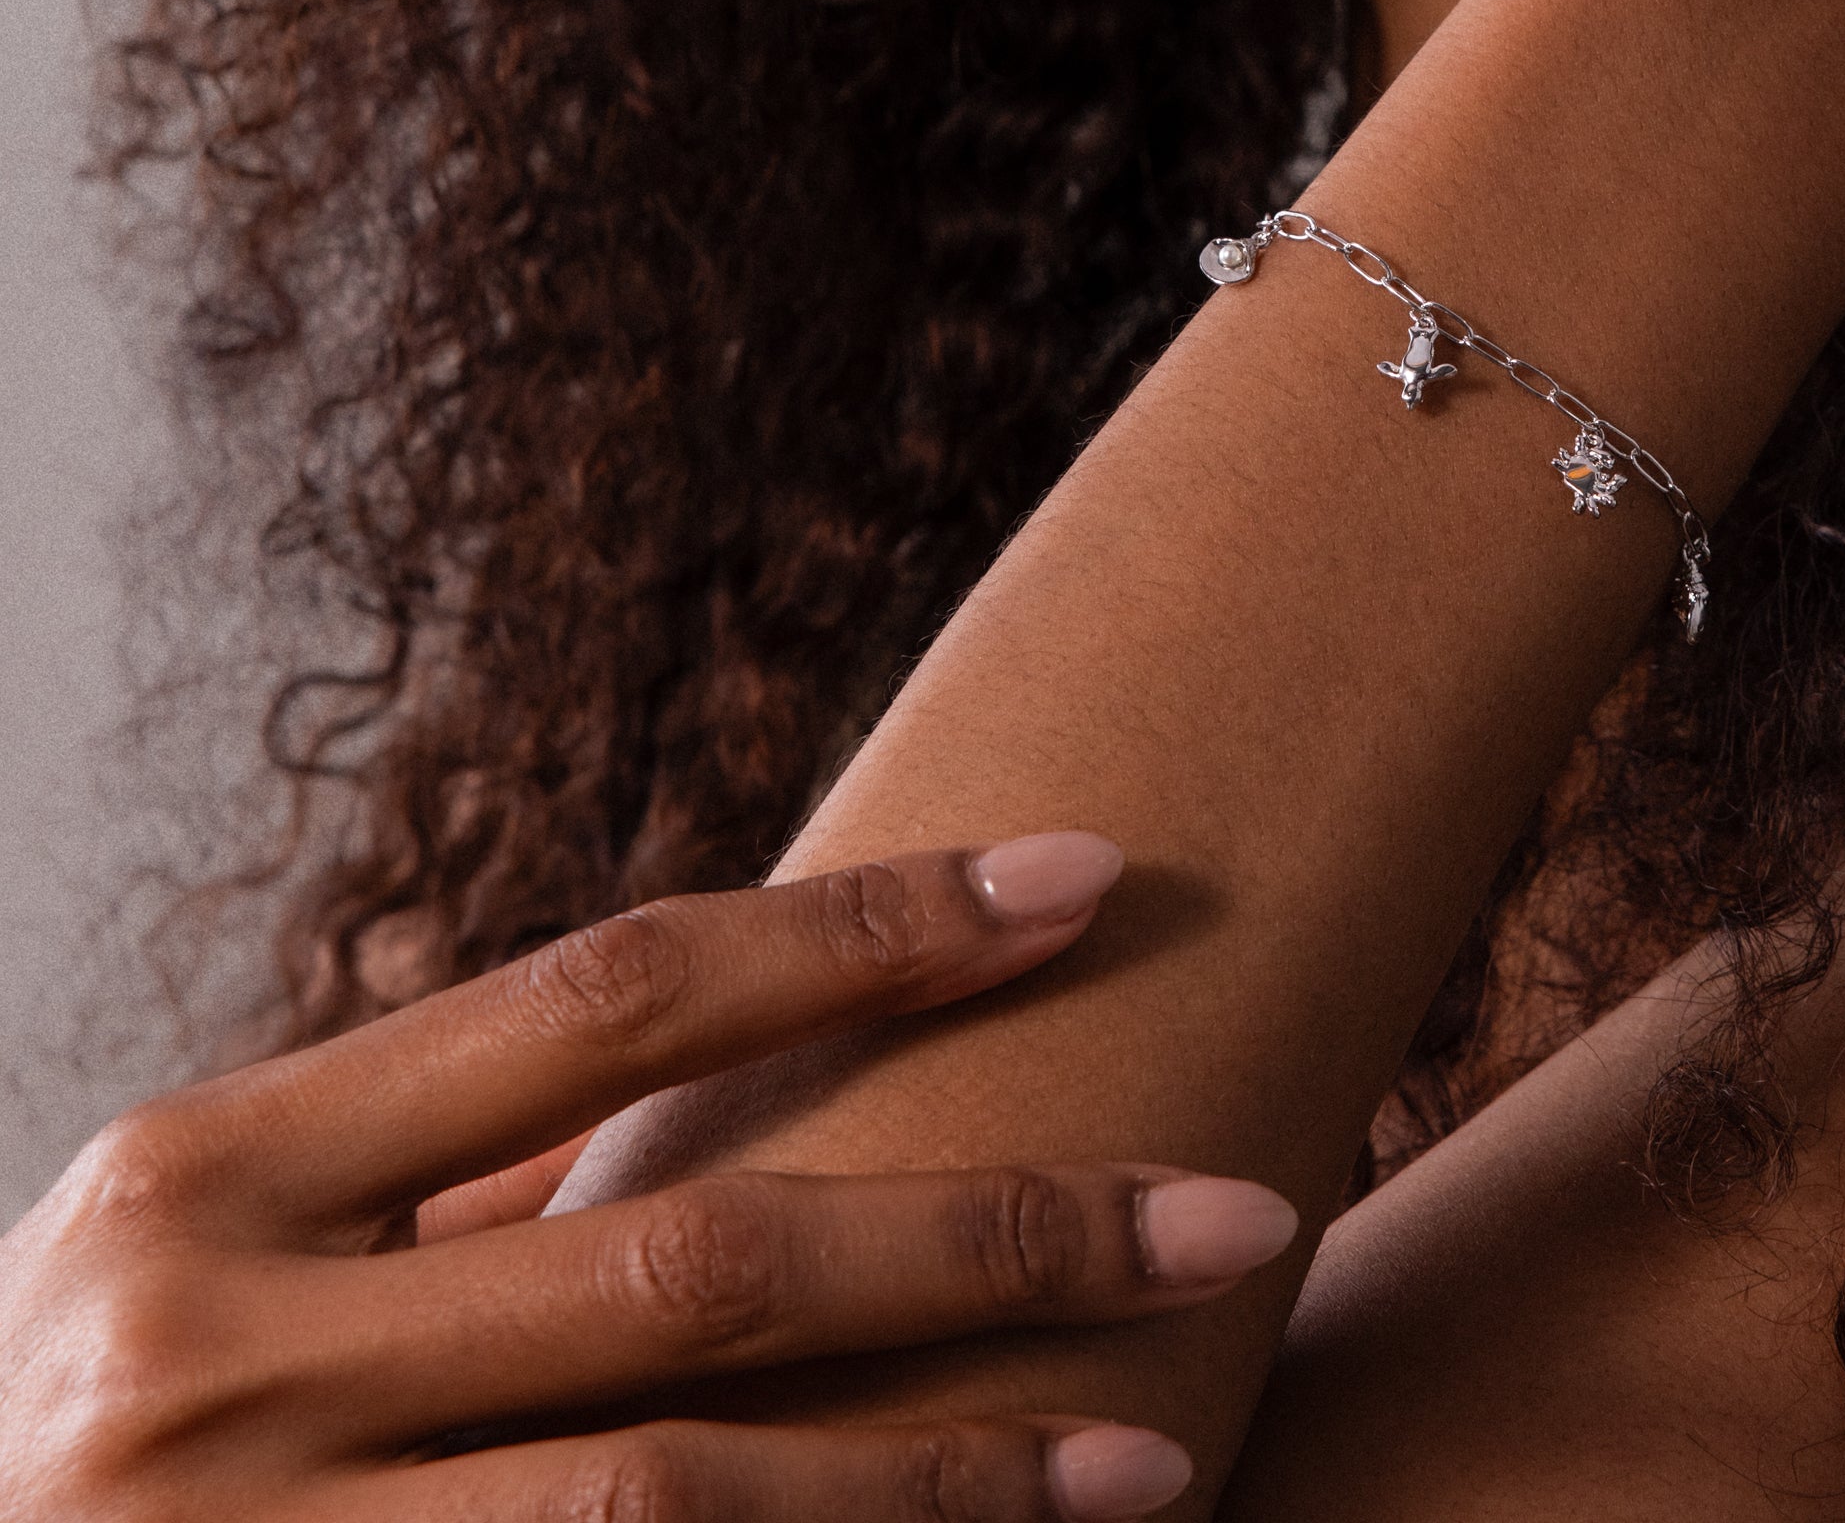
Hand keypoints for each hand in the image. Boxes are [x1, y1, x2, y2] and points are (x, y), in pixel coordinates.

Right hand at [0, 837, 1299, 1519]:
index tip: (1092, 874)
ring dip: (951, 1489)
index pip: (614, 994)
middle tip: (1237, 1206)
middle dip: (999, 1230)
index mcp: (202, 1176)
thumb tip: (749, 1048)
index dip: (870, 930)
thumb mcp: (187, 1261)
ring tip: (1159, 1456)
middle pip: (702, 1263)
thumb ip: (437, 1172)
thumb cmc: (65, 1441)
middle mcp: (210, 1364)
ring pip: (685, 1508)